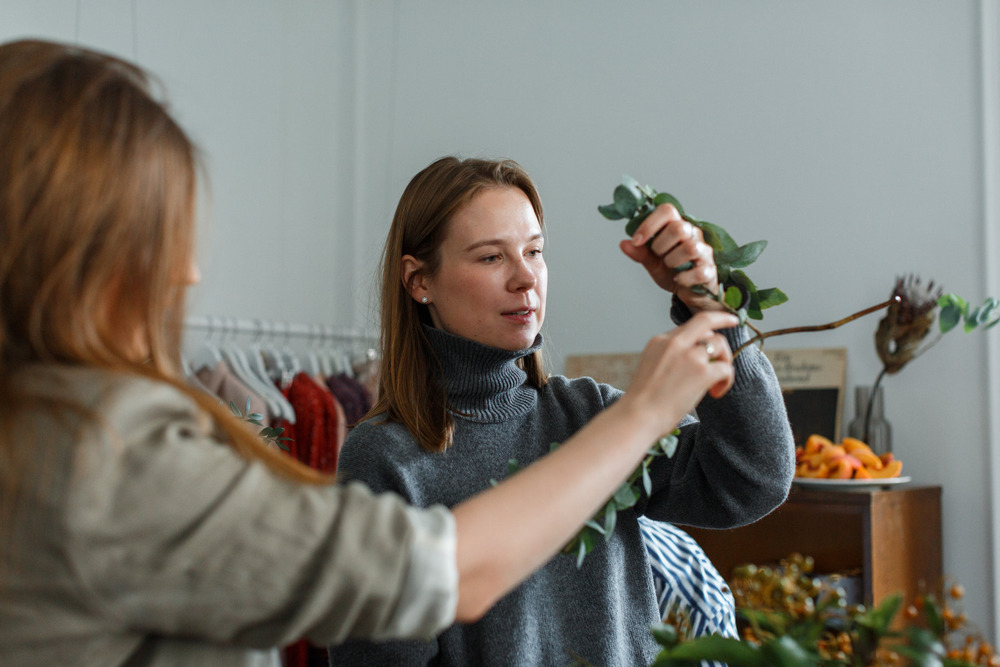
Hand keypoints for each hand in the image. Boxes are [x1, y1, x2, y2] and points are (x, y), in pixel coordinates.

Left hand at [619, 203, 723, 311]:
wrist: (690, 293)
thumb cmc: (673, 272)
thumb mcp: (652, 263)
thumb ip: (640, 254)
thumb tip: (623, 244)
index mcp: (678, 227)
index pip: (667, 210)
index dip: (649, 224)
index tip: (637, 241)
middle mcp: (694, 235)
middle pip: (679, 228)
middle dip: (660, 245)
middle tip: (658, 256)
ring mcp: (705, 252)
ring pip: (690, 248)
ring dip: (672, 260)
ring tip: (670, 267)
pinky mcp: (710, 271)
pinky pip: (699, 271)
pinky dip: (684, 278)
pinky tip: (678, 279)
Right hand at [626, 311, 737, 426]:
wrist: (637, 416)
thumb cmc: (642, 401)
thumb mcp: (650, 367)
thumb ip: (669, 357)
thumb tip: (692, 361)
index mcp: (659, 341)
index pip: (688, 327)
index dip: (704, 328)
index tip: (717, 321)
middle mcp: (675, 343)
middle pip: (705, 321)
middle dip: (723, 319)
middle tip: (734, 322)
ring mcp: (690, 356)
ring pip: (720, 343)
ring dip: (725, 359)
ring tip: (717, 380)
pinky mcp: (702, 373)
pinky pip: (726, 368)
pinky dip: (726, 380)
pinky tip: (716, 392)